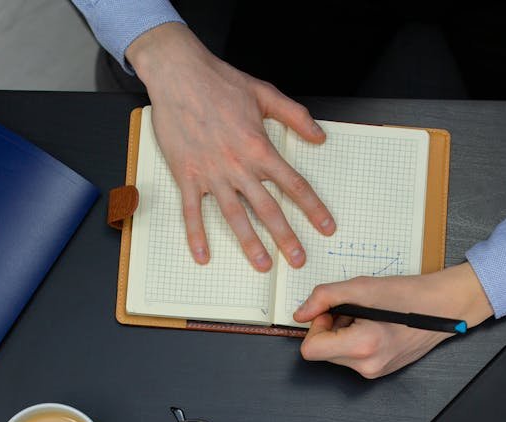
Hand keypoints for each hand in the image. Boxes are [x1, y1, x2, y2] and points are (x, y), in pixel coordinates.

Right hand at [126, 23, 334, 271]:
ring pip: (234, 215)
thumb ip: (295, 116)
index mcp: (259, 148)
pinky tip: (203, 256)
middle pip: (268, 208)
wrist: (178, 73)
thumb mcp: (264, 93)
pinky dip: (196, 235)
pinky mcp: (187, 176)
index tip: (326, 227)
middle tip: (298, 259)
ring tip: (262, 264)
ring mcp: (212, 173)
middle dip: (285, 237)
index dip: (313, 208)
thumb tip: (320, 137)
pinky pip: (192, 211)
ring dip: (249, 243)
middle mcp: (238, 166)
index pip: (293, 184)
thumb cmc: (220, 81)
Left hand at [293, 263, 493, 377]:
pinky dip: (355, 342)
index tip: (330, 313)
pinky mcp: (378, 372)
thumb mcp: (361, 287)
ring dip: (342, 335)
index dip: (315, 328)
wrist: (442, 307)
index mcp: (362, 346)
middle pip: (322, 353)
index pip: (310, 350)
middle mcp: (367, 365)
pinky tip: (374, 327)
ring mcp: (374, 372)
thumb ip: (324, 298)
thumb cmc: (408, 295)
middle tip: (353, 312)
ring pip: (336, 356)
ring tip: (367, 319)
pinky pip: (352, 359)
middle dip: (330, 330)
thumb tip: (301, 313)